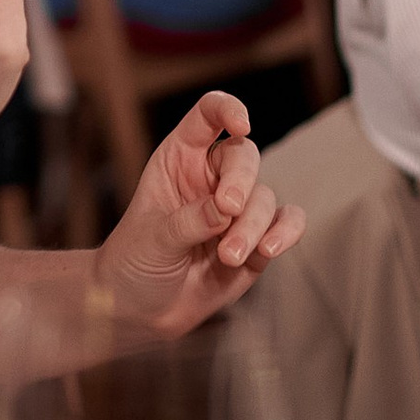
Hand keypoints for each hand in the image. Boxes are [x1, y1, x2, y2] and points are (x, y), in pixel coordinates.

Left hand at [102, 92, 302, 336]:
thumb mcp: (152, 238)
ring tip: (228, 257)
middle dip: (242, 182)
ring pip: (265, 197)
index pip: (207, 117)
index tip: (242, 125)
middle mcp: (211, 178)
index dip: (226, 110)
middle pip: (244, 157)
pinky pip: (286, 224)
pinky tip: (269, 249)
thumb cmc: (134, 263)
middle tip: (228, 210)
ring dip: (251, 226)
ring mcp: (237, 210)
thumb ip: (188, 221)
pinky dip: (285, 232)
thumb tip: (227, 209)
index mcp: (179, 160)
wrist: (140, 310)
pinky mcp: (257, 240)